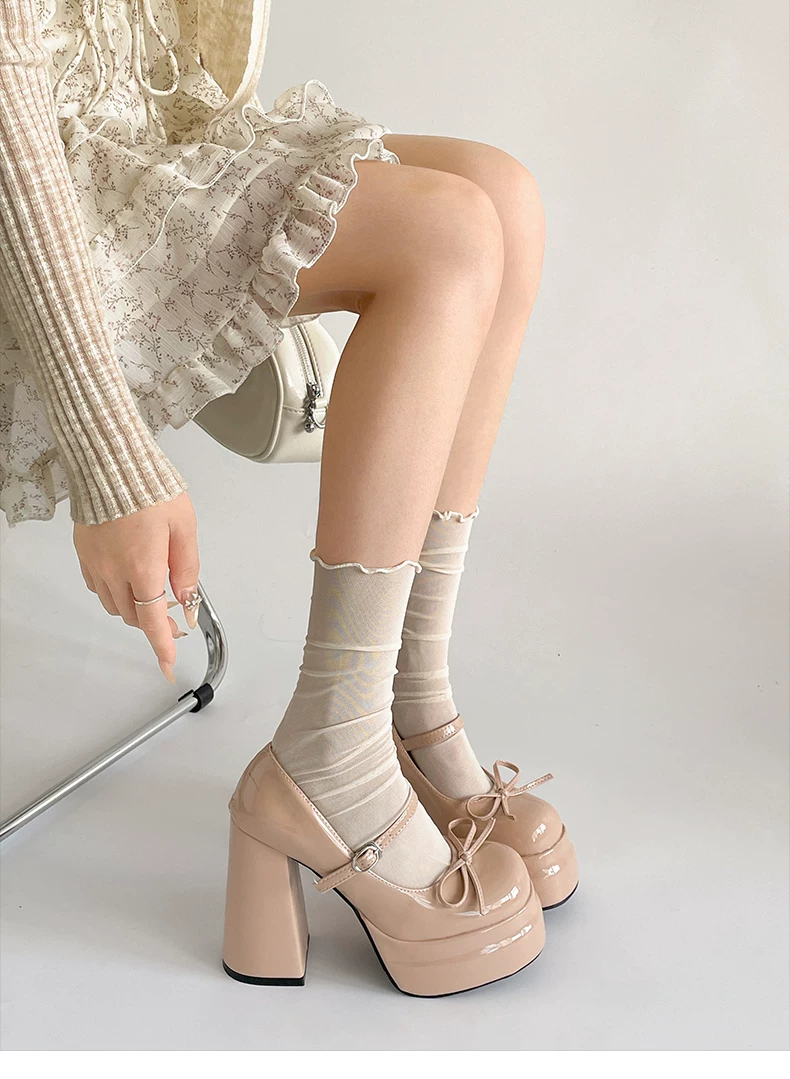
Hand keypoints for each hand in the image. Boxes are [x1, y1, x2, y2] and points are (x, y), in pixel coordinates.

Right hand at [73, 492, 199, 683]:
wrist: (112, 463)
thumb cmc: (150, 489)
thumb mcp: (184, 528)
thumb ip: (186, 568)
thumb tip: (187, 599)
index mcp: (143, 567)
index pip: (152, 620)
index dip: (162, 646)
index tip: (168, 664)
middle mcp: (115, 571)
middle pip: (134, 616)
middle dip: (154, 624)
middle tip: (173, 620)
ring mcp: (96, 563)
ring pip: (115, 605)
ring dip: (135, 608)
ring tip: (152, 595)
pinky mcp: (84, 552)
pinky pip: (98, 586)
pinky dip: (115, 592)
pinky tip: (127, 578)